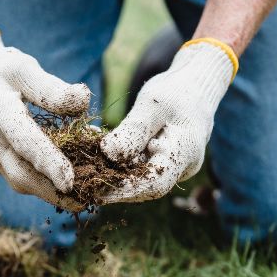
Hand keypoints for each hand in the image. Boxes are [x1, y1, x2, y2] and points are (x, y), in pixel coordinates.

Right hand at [0, 20, 89, 208]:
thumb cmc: (3, 71)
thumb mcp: (26, 68)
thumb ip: (52, 88)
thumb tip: (84, 101)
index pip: (25, 143)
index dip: (48, 164)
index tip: (70, 182)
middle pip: (20, 175)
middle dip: (51, 192)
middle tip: (83, 201)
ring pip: (18, 181)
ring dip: (48, 191)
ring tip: (79, 195)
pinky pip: (17, 176)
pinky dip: (40, 182)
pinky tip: (62, 183)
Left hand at [99, 40, 236, 202]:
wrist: (195, 85)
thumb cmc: (177, 90)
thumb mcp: (152, 104)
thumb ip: (132, 130)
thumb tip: (107, 154)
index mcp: (185, 153)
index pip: (155, 184)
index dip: (125, 192)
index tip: (97, 191)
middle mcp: (181, 167)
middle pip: (144, 185)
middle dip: (113, 184)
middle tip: (82, 181)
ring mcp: (172, 166)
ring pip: (139, 176)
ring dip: (112, 172)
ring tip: (84, 165)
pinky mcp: (160, 161)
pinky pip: (138, 166)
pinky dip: (117, 160)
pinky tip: (94, 150)